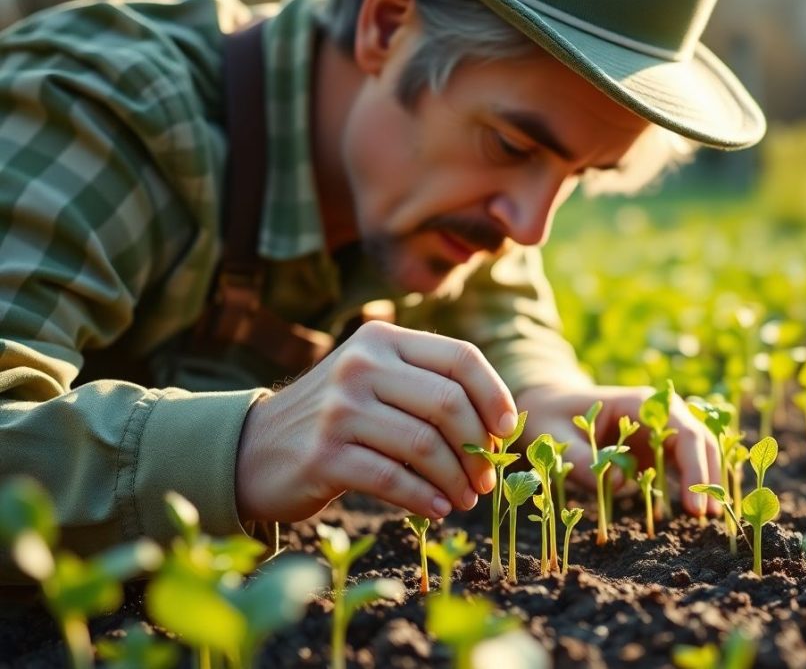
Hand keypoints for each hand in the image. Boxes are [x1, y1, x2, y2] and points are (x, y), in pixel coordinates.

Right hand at [235, 321, 517, 522]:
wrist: (254, 449)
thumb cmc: (336, 419)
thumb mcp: (377, 383)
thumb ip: (429, 390)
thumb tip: (500, 431)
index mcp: (382, 339)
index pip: (460, 357)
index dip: (494, 395)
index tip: (507, 431)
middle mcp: (360, 365)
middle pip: (449, 404)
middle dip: (478, 448)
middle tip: (486, 478)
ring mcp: (339, 409)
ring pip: (425, 445)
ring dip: (456, 479)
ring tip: (466, 498)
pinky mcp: (323, 454)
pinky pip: (393, 479)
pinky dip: (425, 499)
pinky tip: (438, 510)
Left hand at [516, 385, 721, 516]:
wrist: (548, 408)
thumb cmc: (551, 418)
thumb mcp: (554, 436)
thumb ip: (581, 458)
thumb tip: (619, 484)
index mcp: (640, 403)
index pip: (683, 432)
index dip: (695, 468)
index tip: (695, 506)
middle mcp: (658, 414)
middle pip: (700, 441)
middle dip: (707, 477)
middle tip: (706, 517)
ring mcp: (659, 431)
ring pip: (698, 453)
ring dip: (705, 482)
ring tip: (707, 518)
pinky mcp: (655, 449)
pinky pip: (682, 466)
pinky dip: (691, 485)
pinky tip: (694, 511)